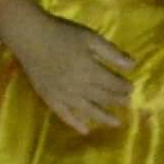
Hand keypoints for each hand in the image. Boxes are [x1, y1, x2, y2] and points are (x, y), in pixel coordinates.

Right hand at [0, 0, 138, 136]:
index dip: (123, 88)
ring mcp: (62, 95)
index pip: (112, 84)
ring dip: (102, 117)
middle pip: (102, 97)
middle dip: (116, 101)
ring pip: (86, 110)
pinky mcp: (48, 98)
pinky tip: (84, 130)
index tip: (132, 90)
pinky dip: (75, 123)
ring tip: (115, 123)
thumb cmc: (64, 34)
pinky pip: (64, 115)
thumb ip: (112, 53)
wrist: (31, 37)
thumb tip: (133, 66)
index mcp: (89, 71)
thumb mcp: (92, 38)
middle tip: (127, 104)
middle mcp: (77, 87)